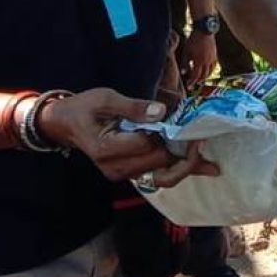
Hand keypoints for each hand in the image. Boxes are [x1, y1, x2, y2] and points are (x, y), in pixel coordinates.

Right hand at [38, 88, 218, 183]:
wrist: (65, 125)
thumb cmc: (83, 108)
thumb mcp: (105, 99)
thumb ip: (132, 107)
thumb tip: (161, 113)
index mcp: (107, 149)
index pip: (147, 145)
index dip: (168, 135)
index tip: (188, 124)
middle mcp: (116, 168)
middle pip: (158, 166)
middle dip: (183, 154)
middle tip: (204, 136)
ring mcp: (123, 173)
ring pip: (162, 177)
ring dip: (186, 168)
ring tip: (211, 165)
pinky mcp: (130, 172)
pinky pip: (158, 175)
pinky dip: (180, 171)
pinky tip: (203, 170)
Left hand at [183, 31, 217, 87]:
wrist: (204, 30)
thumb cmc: (193, 40)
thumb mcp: (186, 51)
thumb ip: (185, 63)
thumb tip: (184, 73)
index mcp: (199, 61)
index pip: (195, 76)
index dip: (192, 82)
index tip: (188, 86)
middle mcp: (207, 62)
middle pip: (203, 76)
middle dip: (198, 80)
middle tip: (193, 82)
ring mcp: (212, 59)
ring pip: (210, 72)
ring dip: (204, 76)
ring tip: (199, 76)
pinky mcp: (215, 55)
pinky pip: (213, 66)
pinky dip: (209, 70)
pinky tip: (205, 69)